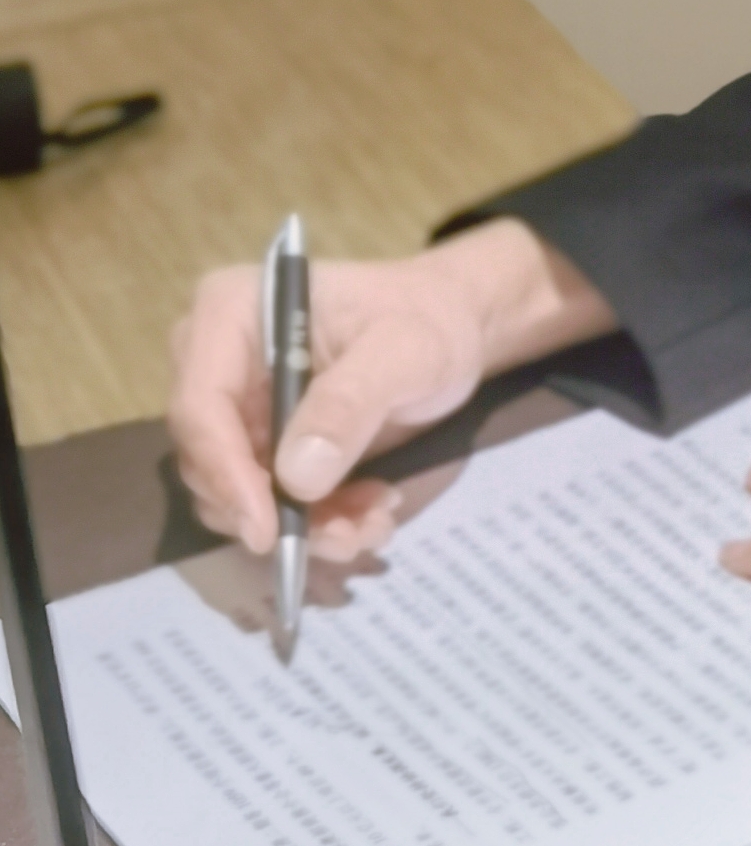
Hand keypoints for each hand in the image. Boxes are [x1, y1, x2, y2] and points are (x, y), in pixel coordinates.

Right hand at [167, 220, 614, 557]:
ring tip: (372, 523)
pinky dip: (319, 519)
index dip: (226, 474)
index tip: (268, 530)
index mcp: (230, 311)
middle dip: (275, 511)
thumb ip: (349, 404)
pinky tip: (372, 511)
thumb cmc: (428, 320)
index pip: (200, 406)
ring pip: (238, 493)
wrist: (454, 328)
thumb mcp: (404, 352)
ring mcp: (236, 404)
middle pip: (208, 459)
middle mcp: (215, 359)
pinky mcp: (263, 441)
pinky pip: (268, 500)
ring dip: (305, 525)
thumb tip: (296, 478)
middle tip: (346, 533)